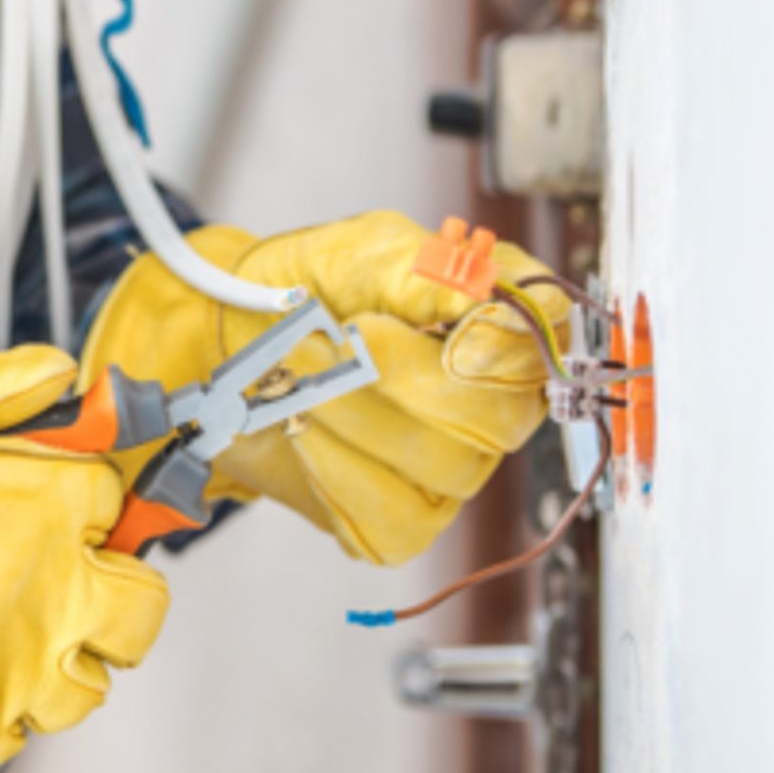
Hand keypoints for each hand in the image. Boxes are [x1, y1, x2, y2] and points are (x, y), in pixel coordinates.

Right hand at [0, 347, 168, 772]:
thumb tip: (51, 372)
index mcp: (34, 500)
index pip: (114, 503)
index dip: (82, 506)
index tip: (60, 511)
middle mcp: (42, 591)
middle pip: (139, 606)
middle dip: (106, 591)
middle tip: (52, 581)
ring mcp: (8, 674)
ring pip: (86, 685)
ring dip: (52, 659)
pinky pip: (12, 738)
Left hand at [80, 210, 570, 564]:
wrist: (231, 344)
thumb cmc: (304, 290)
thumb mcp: (358, 251)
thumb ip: (421, 266)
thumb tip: (481, 290)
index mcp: (494, 328)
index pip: (542, 343)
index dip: (499, 341)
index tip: (436, 326)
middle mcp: (490, 406)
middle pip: (493, 420)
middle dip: (395, 378)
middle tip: (331, 339)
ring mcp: (450, 470)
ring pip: (440, 468)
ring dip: (351, 417)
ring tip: (300, 378)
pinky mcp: (402, 521)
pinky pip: (392, 518)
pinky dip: (334, 472)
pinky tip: (304, 432)